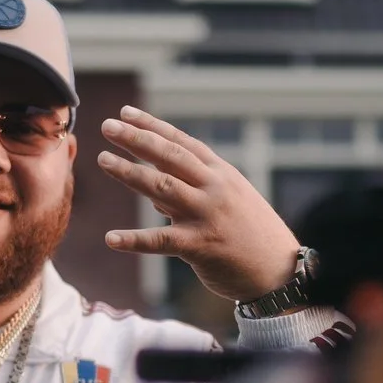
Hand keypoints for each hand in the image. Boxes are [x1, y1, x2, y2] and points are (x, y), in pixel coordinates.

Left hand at [96, 107, 302, 302]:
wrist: (280, 271)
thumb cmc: (252, 235)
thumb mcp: (229, 201)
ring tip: (103, 159)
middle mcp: (214, 188)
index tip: (125, 112)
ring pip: (161, 188)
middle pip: (169, 157)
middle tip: (107, 126)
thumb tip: (151, 191)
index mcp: (221, 173)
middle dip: (136, 139)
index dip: (152, 126)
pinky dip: (134, 240)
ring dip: (129, 172)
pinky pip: (161, 241)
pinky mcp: (200, 245)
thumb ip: (189, 191)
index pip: (182, 142)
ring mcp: (207, 215)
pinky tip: (111, 239)